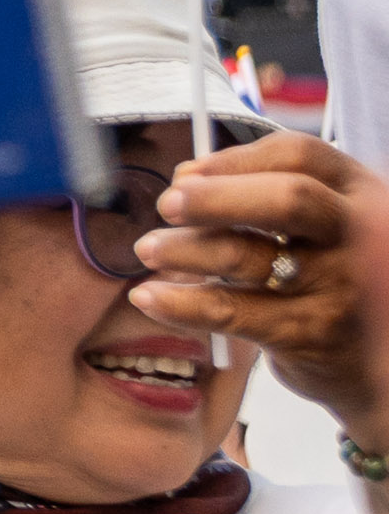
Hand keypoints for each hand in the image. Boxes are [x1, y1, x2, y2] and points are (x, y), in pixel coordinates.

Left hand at [141, 132, 388, 449]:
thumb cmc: (339, 277)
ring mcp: (339, 285)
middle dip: (215, 198)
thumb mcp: (329, 225)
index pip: (300, 155)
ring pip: (247, 256)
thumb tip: (186, 177)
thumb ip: (271, 193)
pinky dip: (180, 304)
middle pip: (287, 199)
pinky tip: (149, 297)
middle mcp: (359, 234)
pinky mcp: (310, 333)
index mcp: (360, 194)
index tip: (185, 174)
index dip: (234, 159)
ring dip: (183, 250)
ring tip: (148, 250)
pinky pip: (231, 312)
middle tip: (168, 205)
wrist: (383, 358)